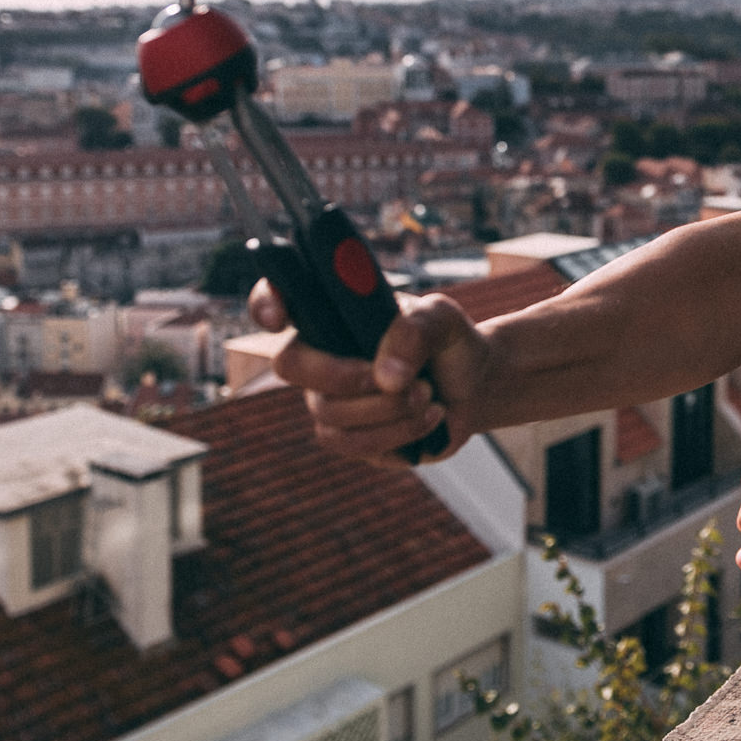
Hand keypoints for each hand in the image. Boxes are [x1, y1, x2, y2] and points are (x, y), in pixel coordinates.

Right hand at [253, 280, 488, 465]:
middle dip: (339, 374)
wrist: (473, 384)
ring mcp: (330, 398)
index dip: (266, 302)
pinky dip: (397, 432)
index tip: (279, 317)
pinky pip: (352, 444)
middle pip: (289, 364)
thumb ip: (418, 332)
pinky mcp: (349, 436)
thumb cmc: (448, 341)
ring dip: (386, 408)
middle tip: (386, 378)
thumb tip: (387, 377)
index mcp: (334, 312)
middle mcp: (321, 354)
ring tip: (428, 394)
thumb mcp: (443, 320)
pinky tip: (430, 416)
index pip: (279, 297)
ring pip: (328, 412)